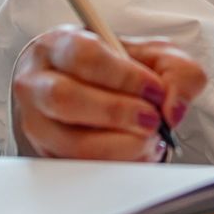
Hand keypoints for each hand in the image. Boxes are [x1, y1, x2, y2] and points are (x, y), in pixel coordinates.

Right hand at [11, 27, 205, 160]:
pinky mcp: (47, 156)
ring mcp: (37, 123)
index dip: (123, 76)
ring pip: (69, 142)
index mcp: (60, 45)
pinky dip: (114, 166)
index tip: (154, 90)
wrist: (97, 89)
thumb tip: (173, 108)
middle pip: (66, 99)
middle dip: (117, 113)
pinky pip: (77, 168)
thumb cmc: (119, 68)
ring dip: (118, 146)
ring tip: (148, 140)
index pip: (83, 55)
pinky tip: (135, 154)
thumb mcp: (155, 54)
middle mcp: (38, 83)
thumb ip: (177, 71)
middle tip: (151, 119)